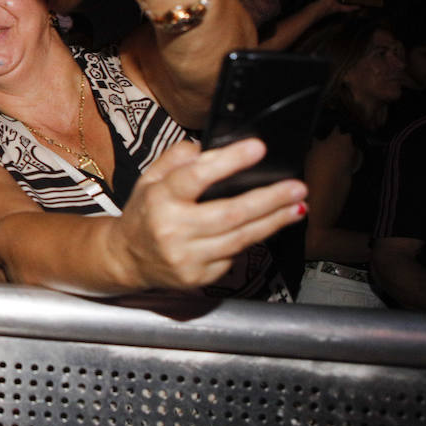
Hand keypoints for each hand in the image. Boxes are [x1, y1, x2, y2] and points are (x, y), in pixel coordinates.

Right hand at [113, 138, 307, 289]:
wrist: (127, 259)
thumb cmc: (144, 214)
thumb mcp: (149, 179)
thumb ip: (174, 159)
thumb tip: (205, 148)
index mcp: (159, 199)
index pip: (195, 177)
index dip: (229, 162)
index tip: (258, 148)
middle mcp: (172, 230)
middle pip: (230, 214)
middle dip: (269, 199)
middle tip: (297, 187)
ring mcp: (187, 257)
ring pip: (241, 238)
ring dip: (274, 222)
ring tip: (297, 207)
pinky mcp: (198, 277)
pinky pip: (234, 256)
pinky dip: (253, 240)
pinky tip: (268, 227)